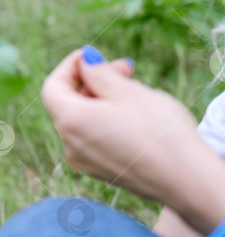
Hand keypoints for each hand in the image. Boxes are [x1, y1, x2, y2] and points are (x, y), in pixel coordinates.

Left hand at [42, 48, 224, 233]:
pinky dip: (104, 120)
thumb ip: (99, 74)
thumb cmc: (159, 133)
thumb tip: (83, 61)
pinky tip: (131, 115)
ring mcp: (83, 161)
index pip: (52, 87)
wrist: (185, 181)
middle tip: (125, 68)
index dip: (69, 67)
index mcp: (71, 121)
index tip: (90, 55)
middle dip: (92, 81)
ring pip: (82, 120)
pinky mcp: (99, 170)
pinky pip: (92, 137)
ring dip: (101, 99)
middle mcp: (70, 144)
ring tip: (133, 89)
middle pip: (68, 103)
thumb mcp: (128, 93)